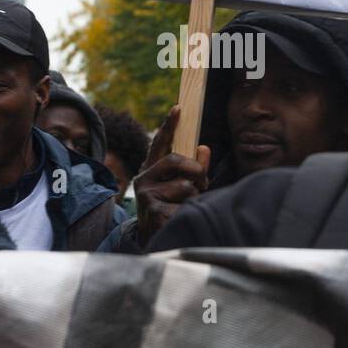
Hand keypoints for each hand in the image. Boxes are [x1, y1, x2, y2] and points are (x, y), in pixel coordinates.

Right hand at [134, 105, 210, 246]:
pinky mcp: (153, 211)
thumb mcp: (181, 185)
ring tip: (187, 206)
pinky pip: (184, 205)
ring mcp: (146, 195)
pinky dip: (189, 212)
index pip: (159, 142)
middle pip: (175, 160)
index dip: (169, 125)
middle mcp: (144, 178)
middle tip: (202, 182)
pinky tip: (179, 218)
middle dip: (195, 170)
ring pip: (185, 186)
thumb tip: (204, 148)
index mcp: (151, 168)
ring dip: (195, 196)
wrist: (154, 239)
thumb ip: (194, 168)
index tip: (179, 108)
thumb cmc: (170, 207)